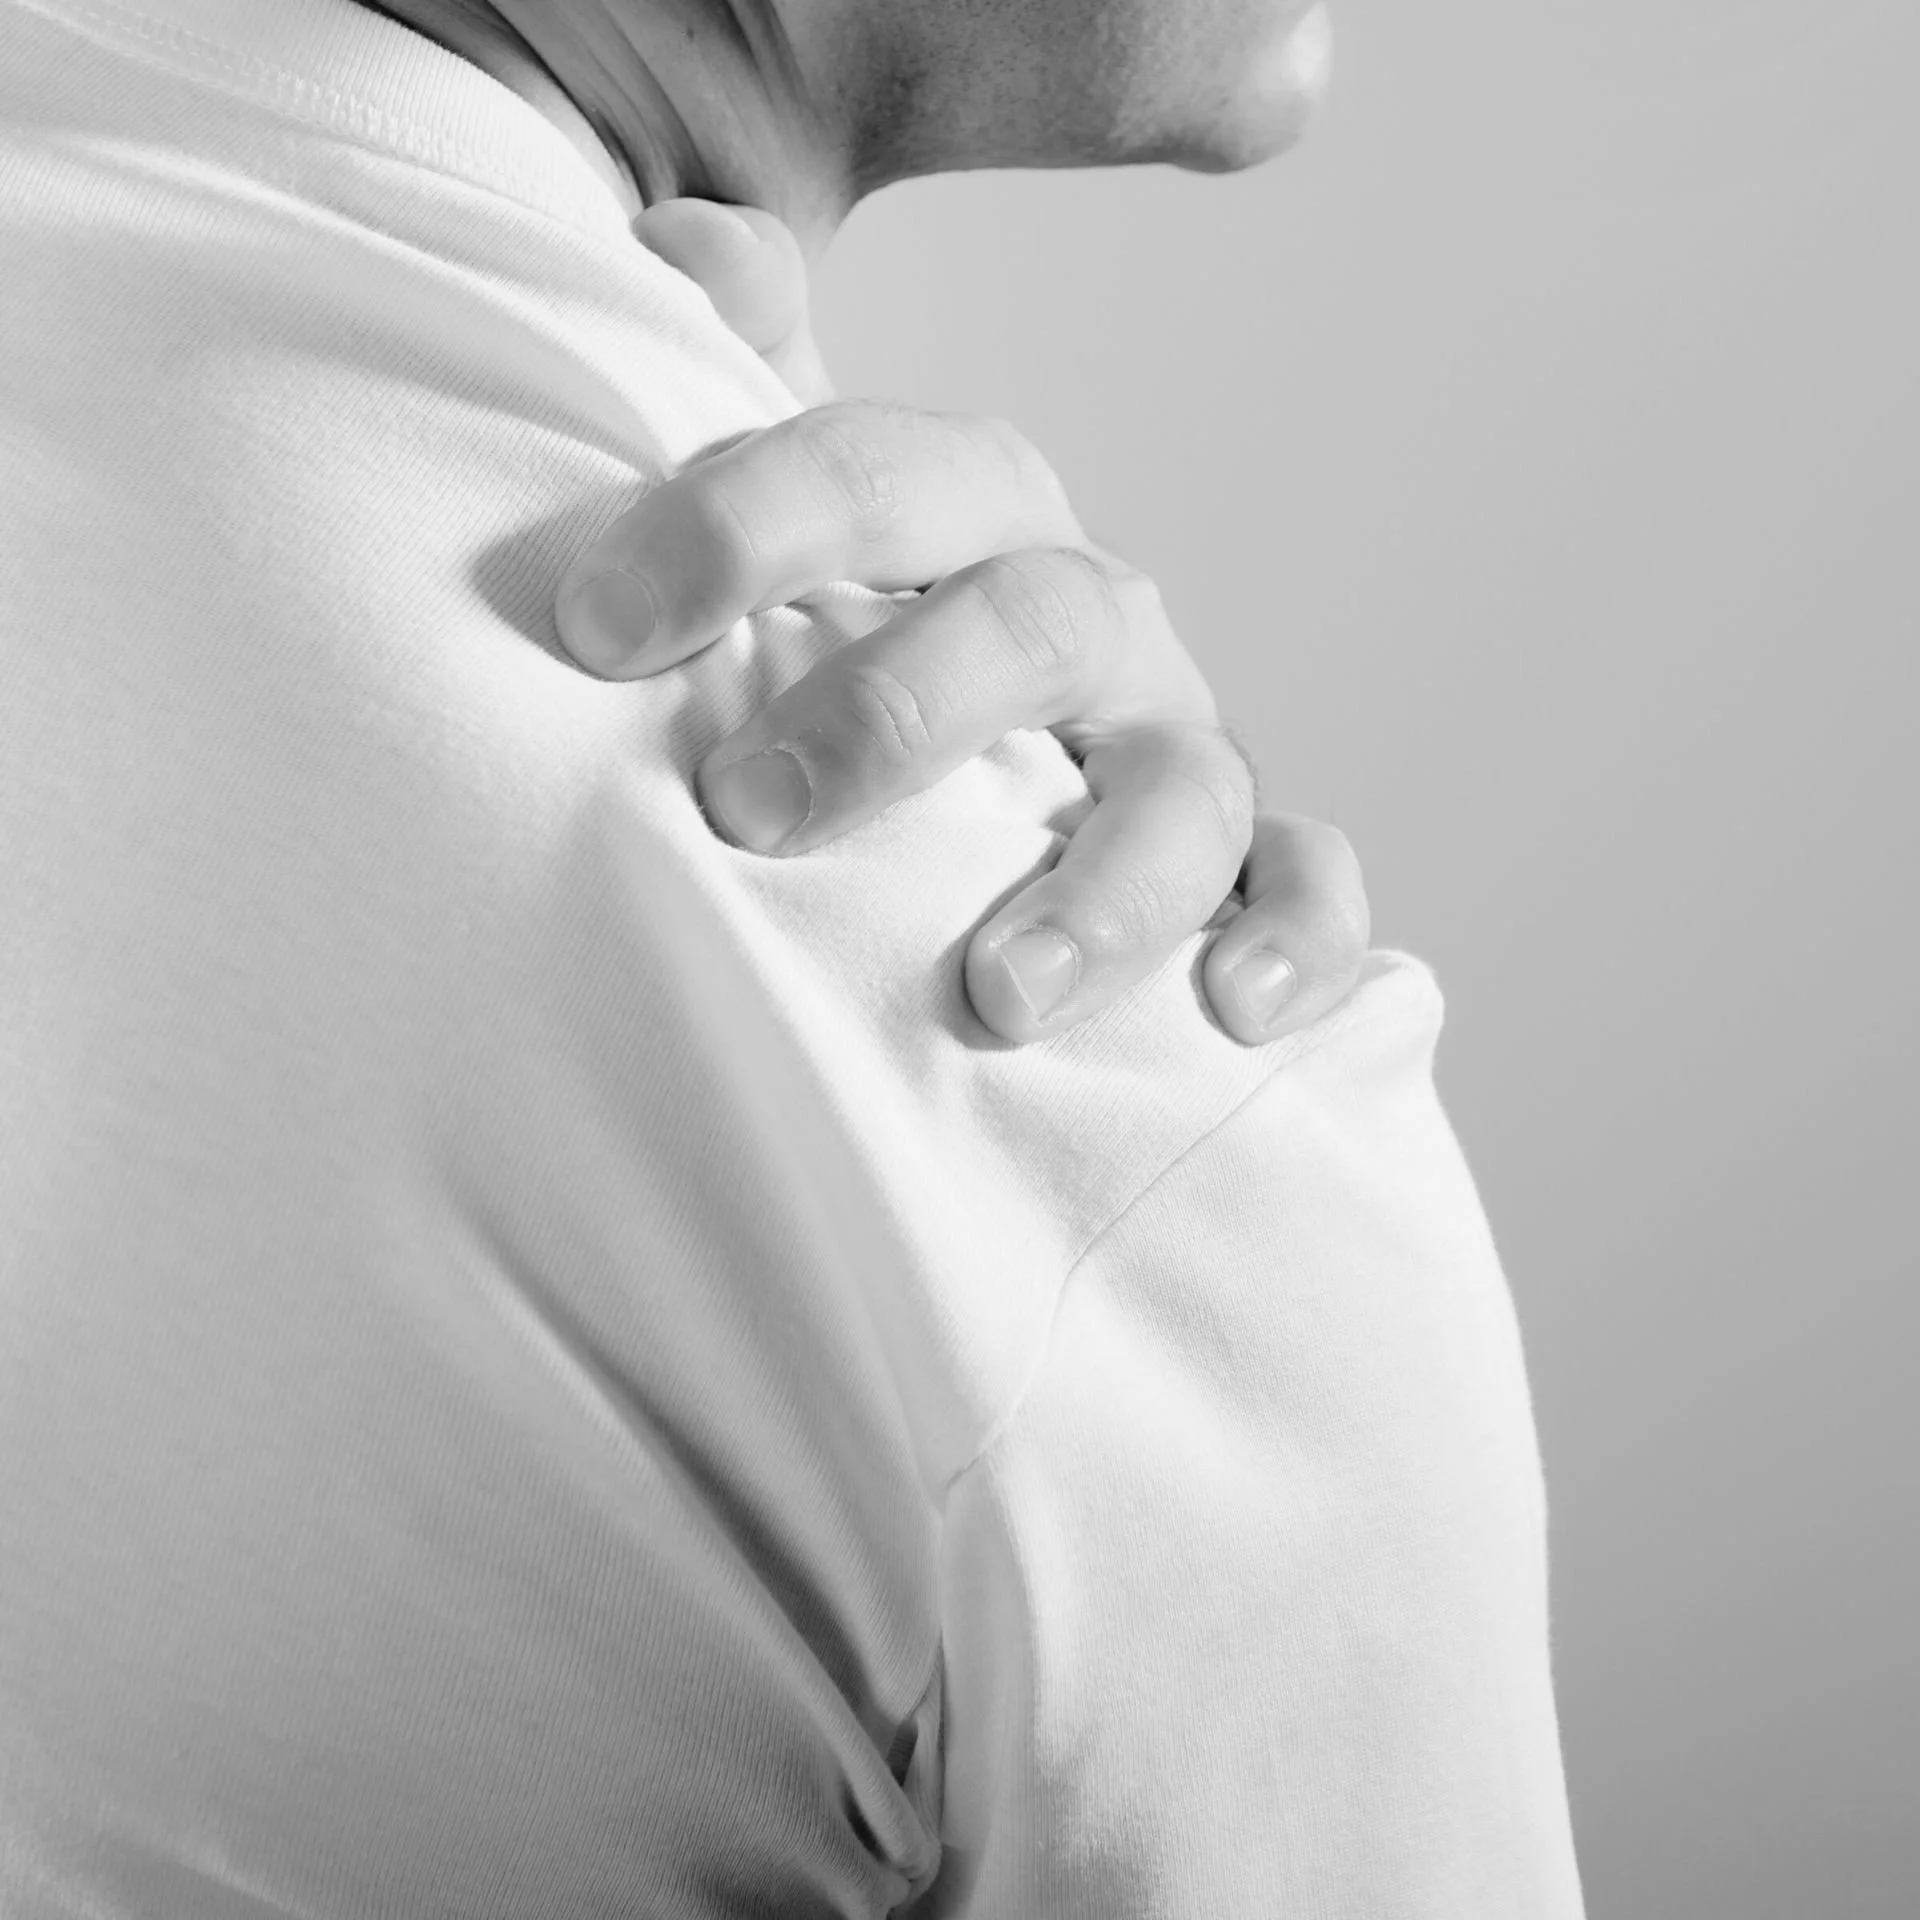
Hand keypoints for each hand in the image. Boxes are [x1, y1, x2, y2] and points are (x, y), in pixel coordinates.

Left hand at [562, 200, 1368, 1046]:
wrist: (973, 747)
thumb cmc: (849, 633)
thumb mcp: (790, 513)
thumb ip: (746, 386)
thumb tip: (690, 244)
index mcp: (971, 516)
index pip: (874, 474)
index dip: (742, 527)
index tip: (600, 627)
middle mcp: (1087, 616)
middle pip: (1031, 623)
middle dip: (895, 714)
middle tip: (752, 811)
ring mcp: (1176, 740)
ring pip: (1185, 785)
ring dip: (1105, 885)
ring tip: (1001, 990)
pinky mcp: (1246, 855)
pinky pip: (1307, 881)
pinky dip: (1297, 931)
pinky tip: (1236, 1008)